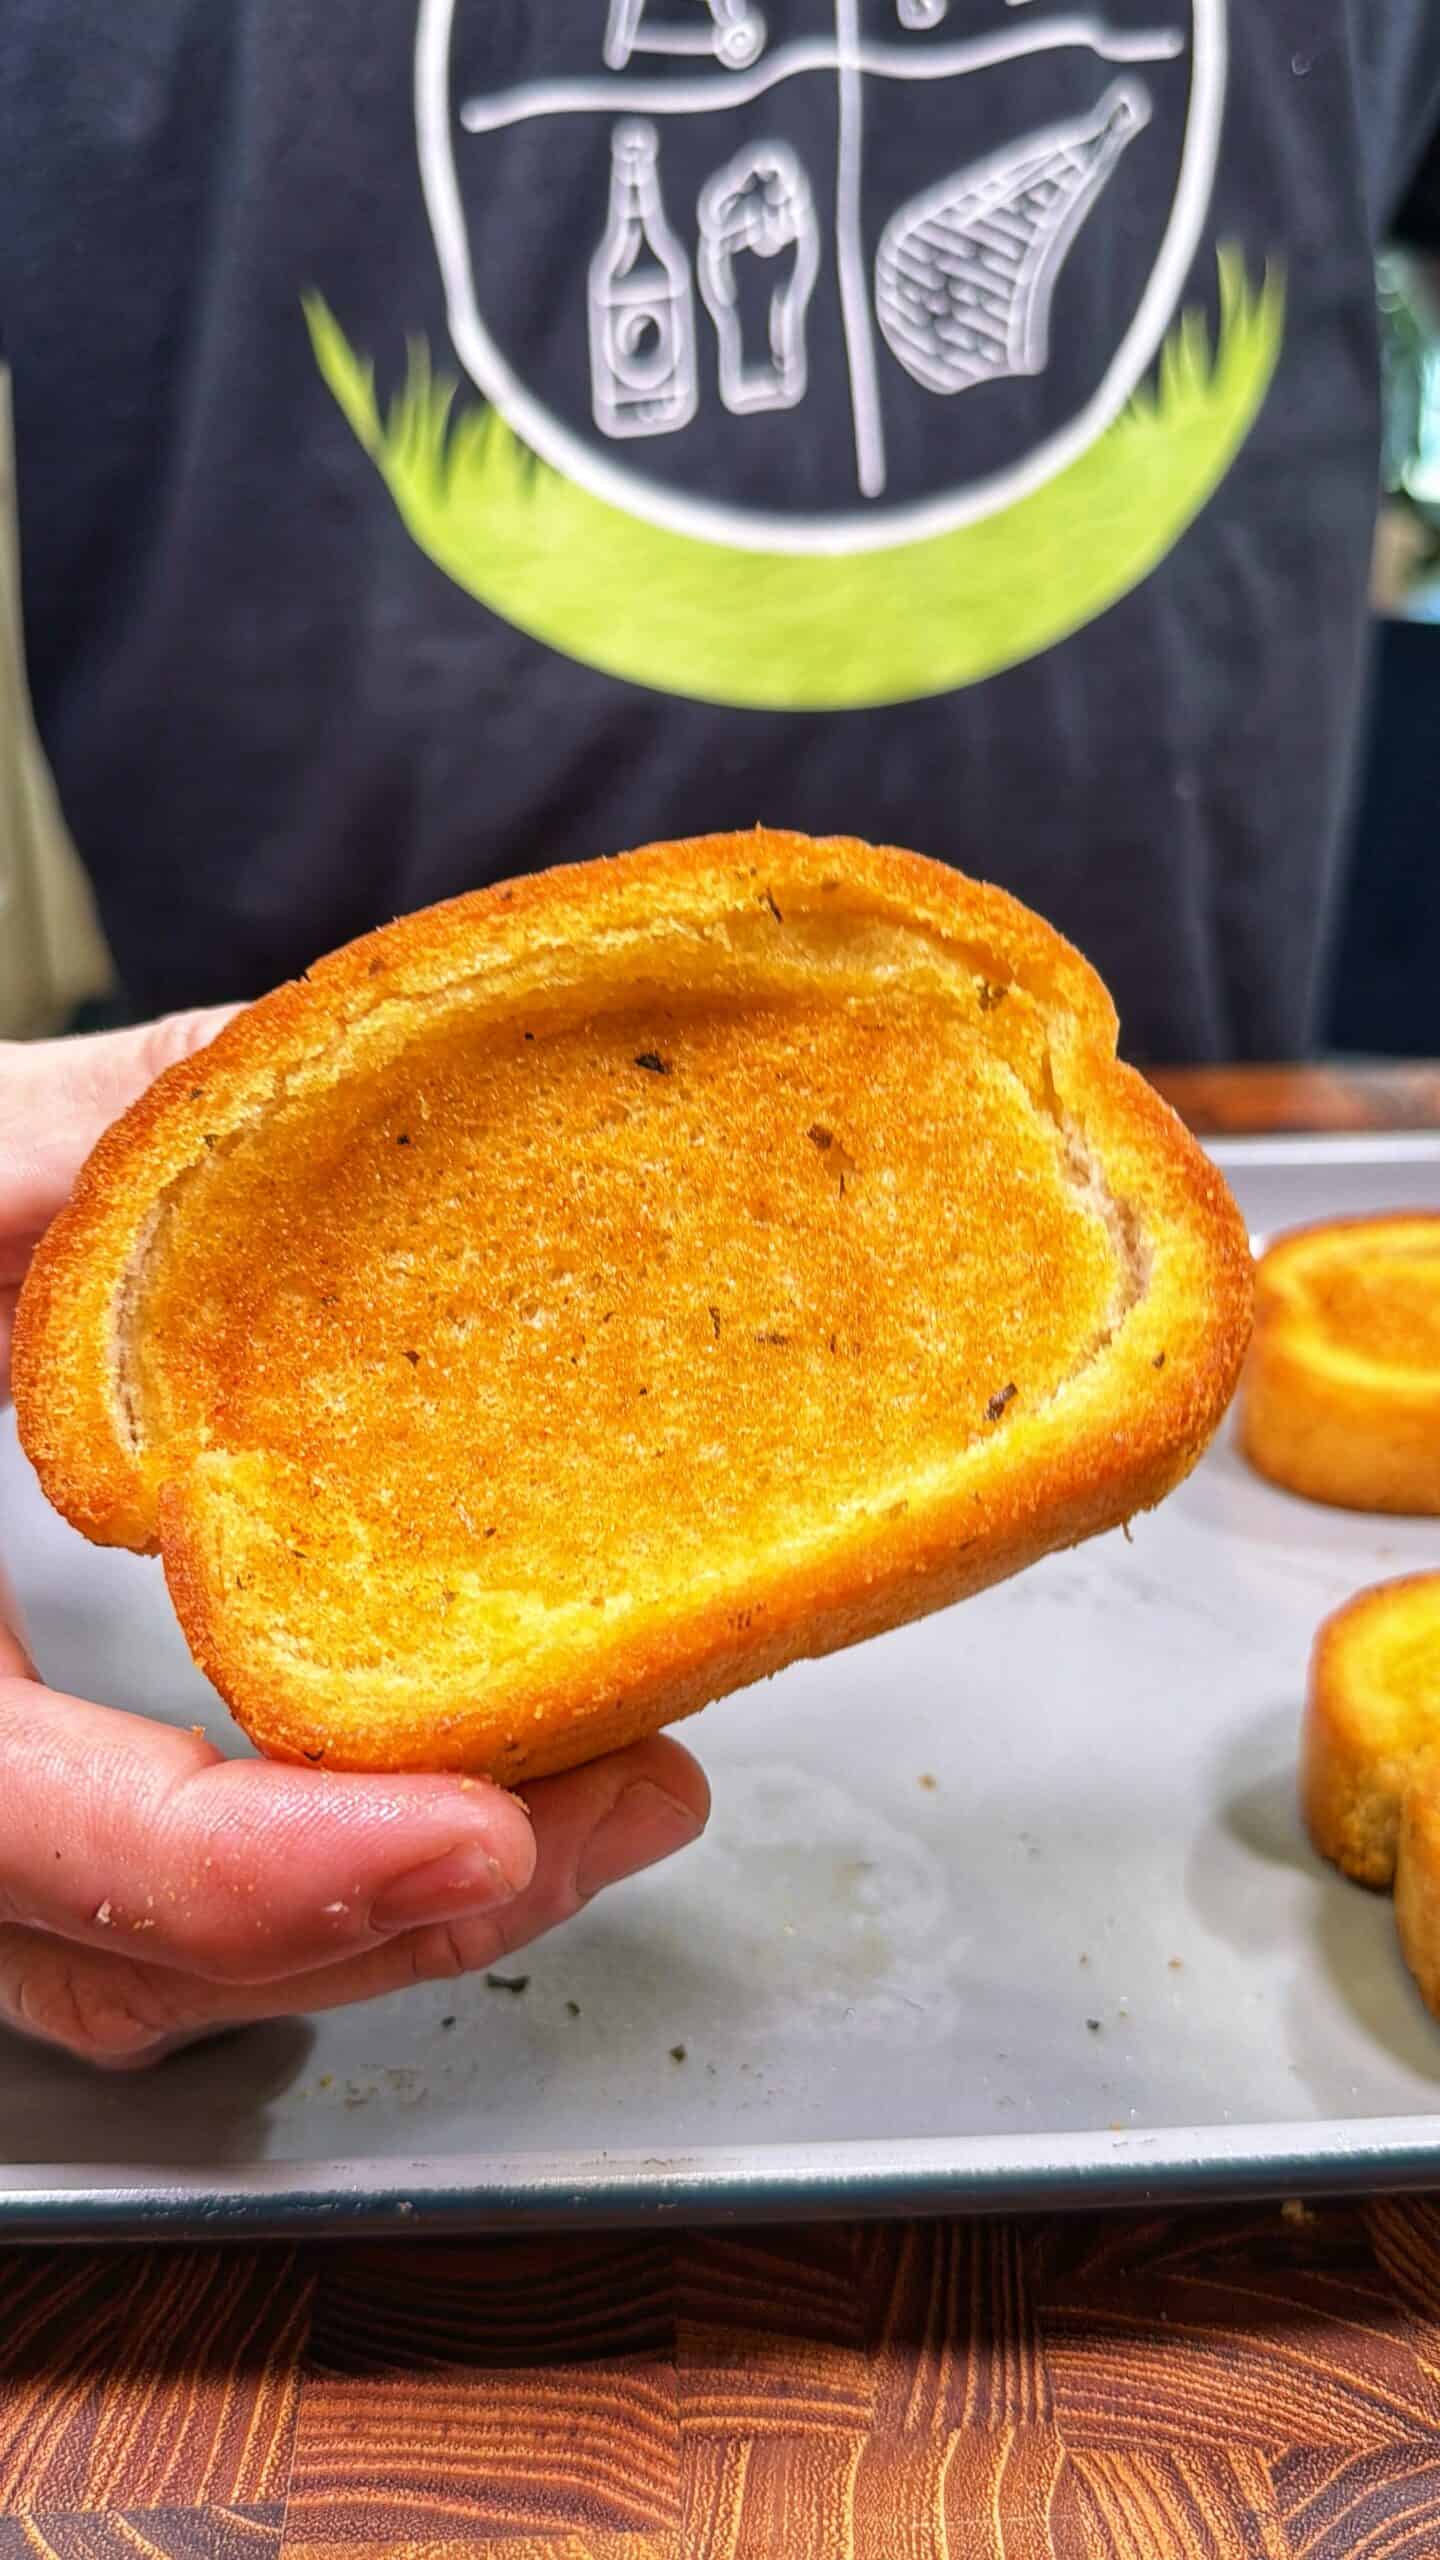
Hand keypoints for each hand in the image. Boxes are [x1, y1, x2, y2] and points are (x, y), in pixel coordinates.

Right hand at [0, 1016, 707, 2066]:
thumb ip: (96, 1134)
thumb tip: (333, 1073)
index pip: (56, 1835)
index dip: (279, 1870)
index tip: (493, 1829)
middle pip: (141, 1960)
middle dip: (408, 1911)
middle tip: (636, 1796)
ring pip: (143, 1980)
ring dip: (379, 1920)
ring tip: (598, 1798)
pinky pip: (133, 1926)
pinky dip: (301, 1892)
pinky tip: (451, 1788)